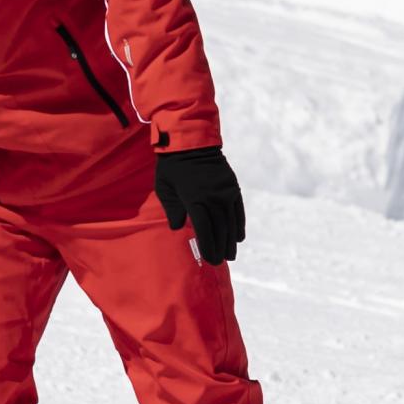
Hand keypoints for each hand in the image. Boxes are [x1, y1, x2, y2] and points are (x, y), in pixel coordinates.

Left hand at [153, 146, 246, 264]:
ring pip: (231, 222)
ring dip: (231, 241)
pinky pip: (238, 210)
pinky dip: (239, 225)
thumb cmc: (172, 167)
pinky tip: (239, 237)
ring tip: (230, 255)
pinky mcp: (233, 187)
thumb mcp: (164, 188)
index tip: (208, 259)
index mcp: (195, 199)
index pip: (204, 229)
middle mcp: (213, 197)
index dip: (208, 246)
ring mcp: (225, 192)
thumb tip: (178, 228)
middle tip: (219, 262)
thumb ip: (172, 209)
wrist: (191, 141)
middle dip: (219, 248)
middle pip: (219, 229)